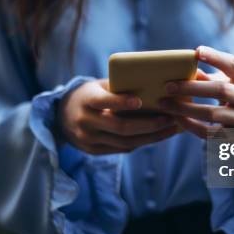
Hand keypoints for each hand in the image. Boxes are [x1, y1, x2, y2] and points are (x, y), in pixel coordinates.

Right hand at [59, 79, 178, 153]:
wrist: (61, 116)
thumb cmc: (89, 95)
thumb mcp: (98, 86)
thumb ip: (119, 86)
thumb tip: (154, 83)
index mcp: (86, 101)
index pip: (103, 102)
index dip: (120, 102)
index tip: (140, 101)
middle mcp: (85, 122)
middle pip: (120, 127)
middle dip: (148, 124)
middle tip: (170, 118)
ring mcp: (88, 139)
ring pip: (125, 142)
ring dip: (151, 137)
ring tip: (172, 128)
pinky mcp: (93, 151)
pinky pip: (122, 148)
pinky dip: (142, 142)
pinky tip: (158, 135)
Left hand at [159, 46, 233, 137]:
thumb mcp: (230, 82)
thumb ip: (210, 76)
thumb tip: (183, 70)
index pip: (232, 64)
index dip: (215, 57)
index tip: (197, 51)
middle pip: (220, 90)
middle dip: (191, 88)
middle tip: (168, 87)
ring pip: (212, 114)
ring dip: (185, 109)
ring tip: (165, 105)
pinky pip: (209, 133)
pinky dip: (190, 126)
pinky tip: (177, 119)